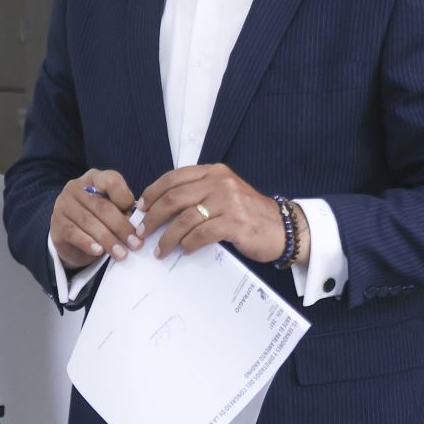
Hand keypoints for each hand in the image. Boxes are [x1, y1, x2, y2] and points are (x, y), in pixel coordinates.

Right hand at [51, 169, 140, 270]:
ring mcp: (64, 204)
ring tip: (122, 253)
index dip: (125, 198)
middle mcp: (76, 187)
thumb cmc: (99, 219)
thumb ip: (123, 211)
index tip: (137, 219)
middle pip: (102, 206)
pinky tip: (99, 252)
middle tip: (135, 244)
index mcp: (95, 178)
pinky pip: (74, 233)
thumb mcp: (113, 210)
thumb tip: (137, 224)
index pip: (111, 180)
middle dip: (121, 227)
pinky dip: (88, 243)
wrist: (71, 236)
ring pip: (89, 222)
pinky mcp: (57, 224)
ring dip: (108, 240)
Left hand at [138, 163, 299, 263]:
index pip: (173, 178)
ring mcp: (228, 202)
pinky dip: (188, 244)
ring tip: (160, 250)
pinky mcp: (235, 223)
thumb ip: (199, 194)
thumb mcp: (225, 194)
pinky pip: (201, 234)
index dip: (152, 193)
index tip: (140, 208)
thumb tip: (162, 209)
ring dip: (167, 237)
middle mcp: (220, 183)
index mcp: (214, 172)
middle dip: (153, 217)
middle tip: (143, 232)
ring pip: (184, 219)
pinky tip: (185, 251)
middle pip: (174, 198)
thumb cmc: (249, 214)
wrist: (283, 227)